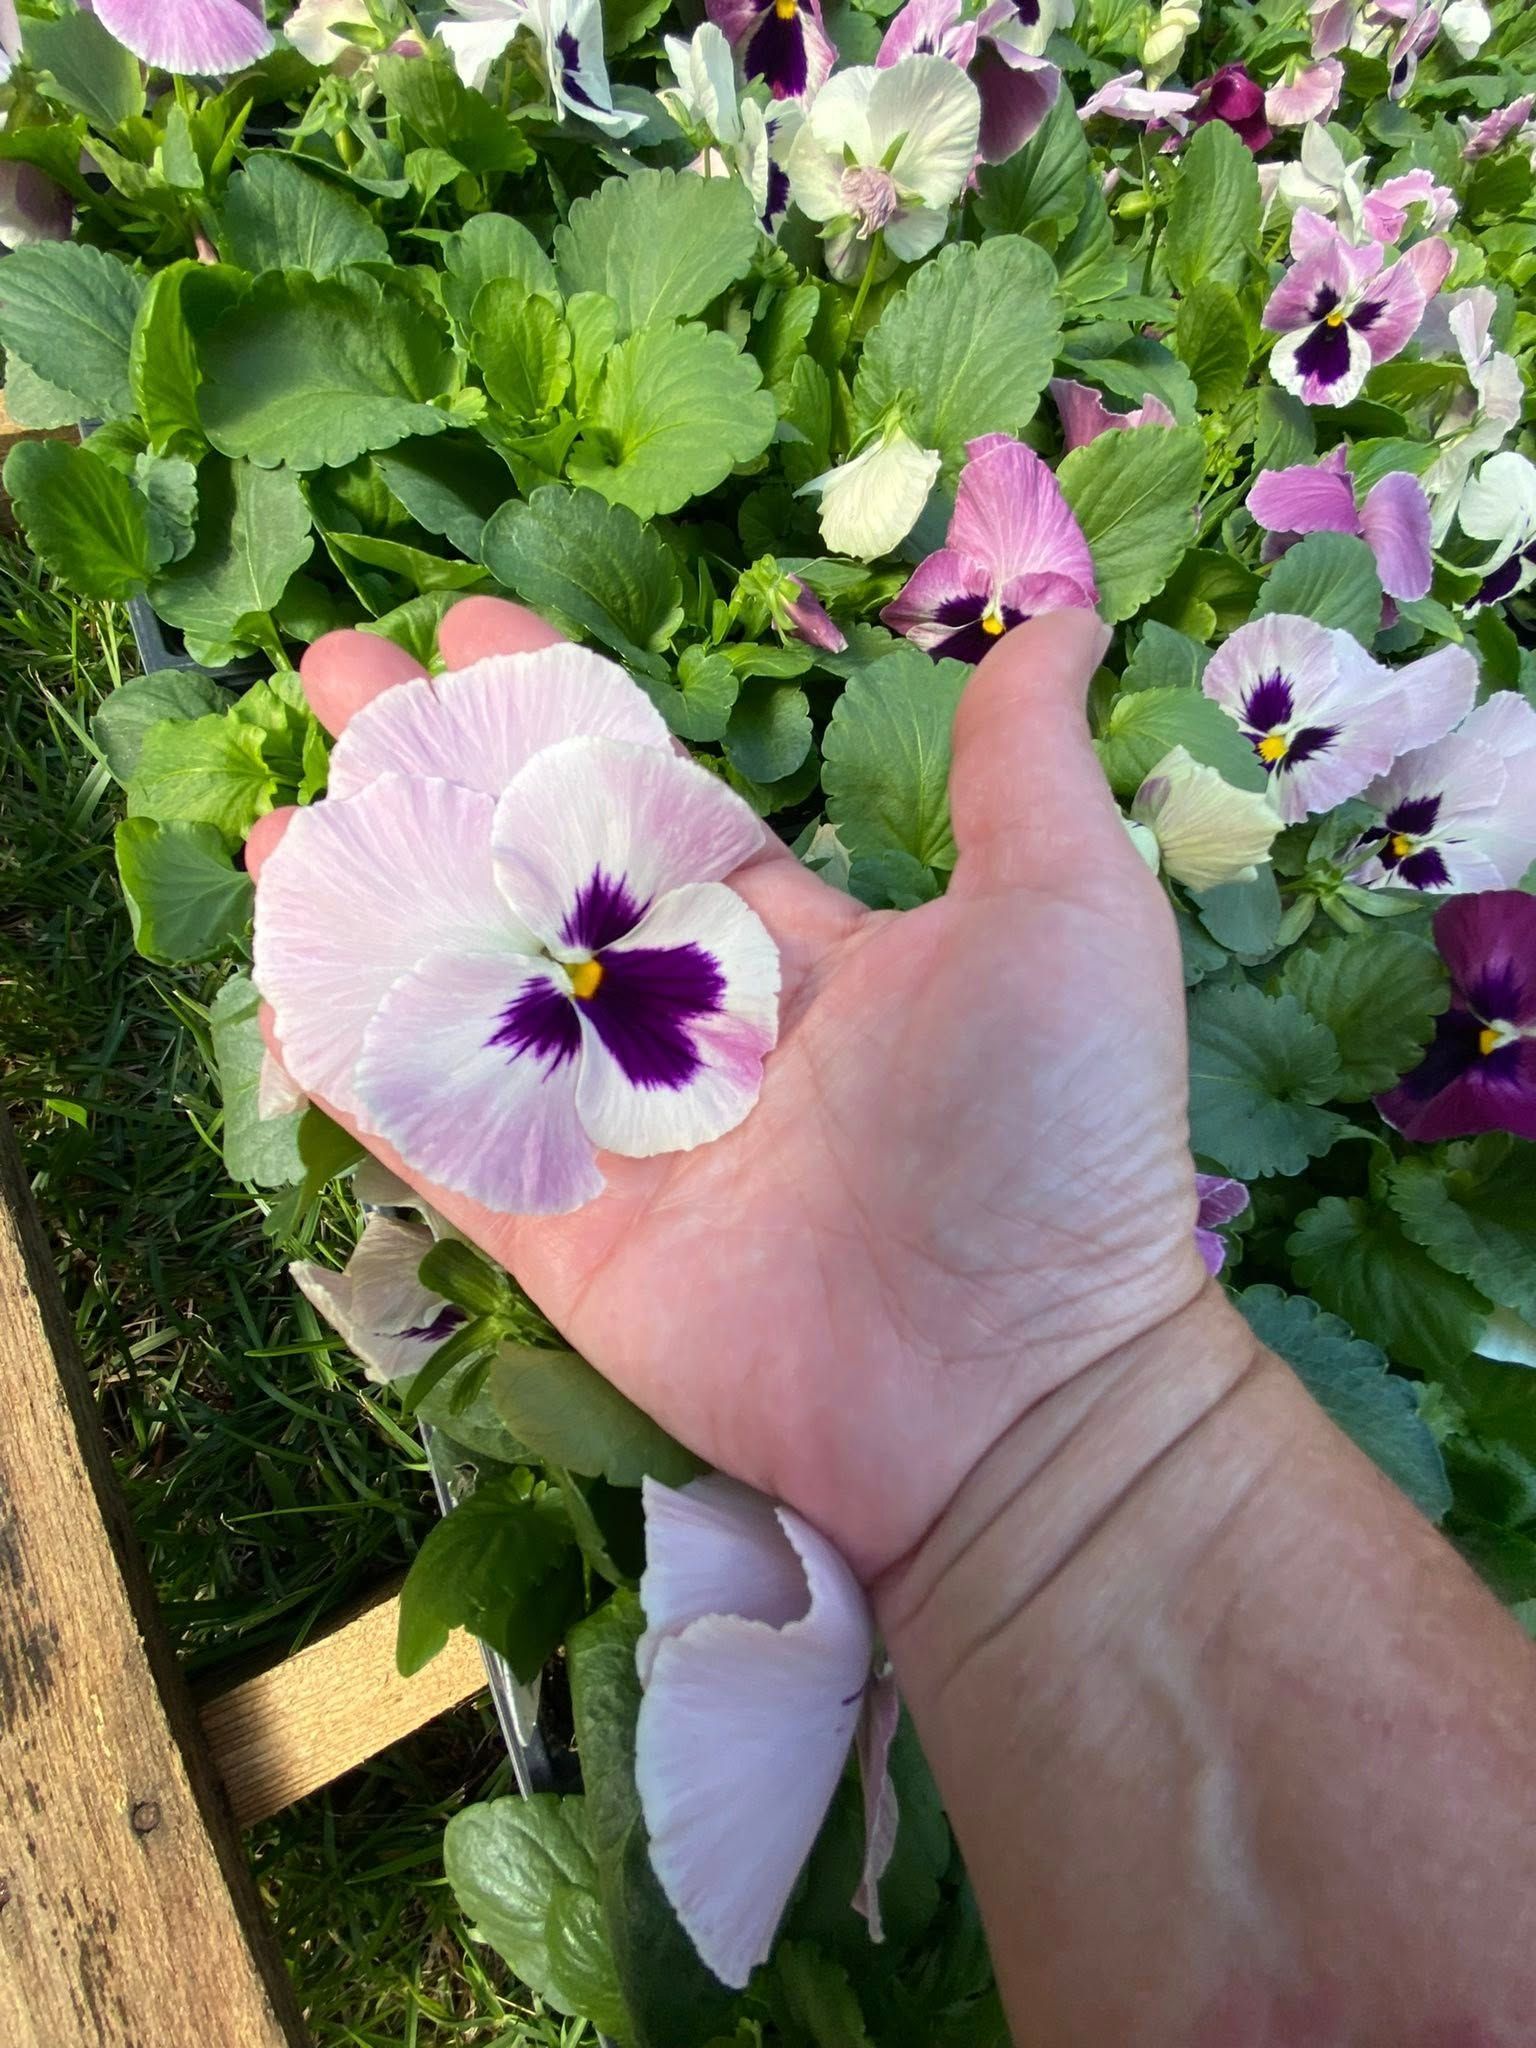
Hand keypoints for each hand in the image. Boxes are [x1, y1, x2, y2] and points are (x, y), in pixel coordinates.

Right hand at [253, 596, 1211, 1578]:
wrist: (1014, 1389)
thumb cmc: (1048, 1135)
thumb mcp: (1065, 910)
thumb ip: (1022, 765)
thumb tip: (1071, 614)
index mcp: (793, 945)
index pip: (648, 808)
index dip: (558, 721)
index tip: (468, 633)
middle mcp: (691, 1029)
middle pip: (529, 885)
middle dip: (430, 784)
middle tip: (332, 683)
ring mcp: (617, 1135)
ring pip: (464, 1000)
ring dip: (371, 912)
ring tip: (279, 825)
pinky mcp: (560, 1236)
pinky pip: (438, 1136)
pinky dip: (361, 1064)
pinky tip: (283, 981)